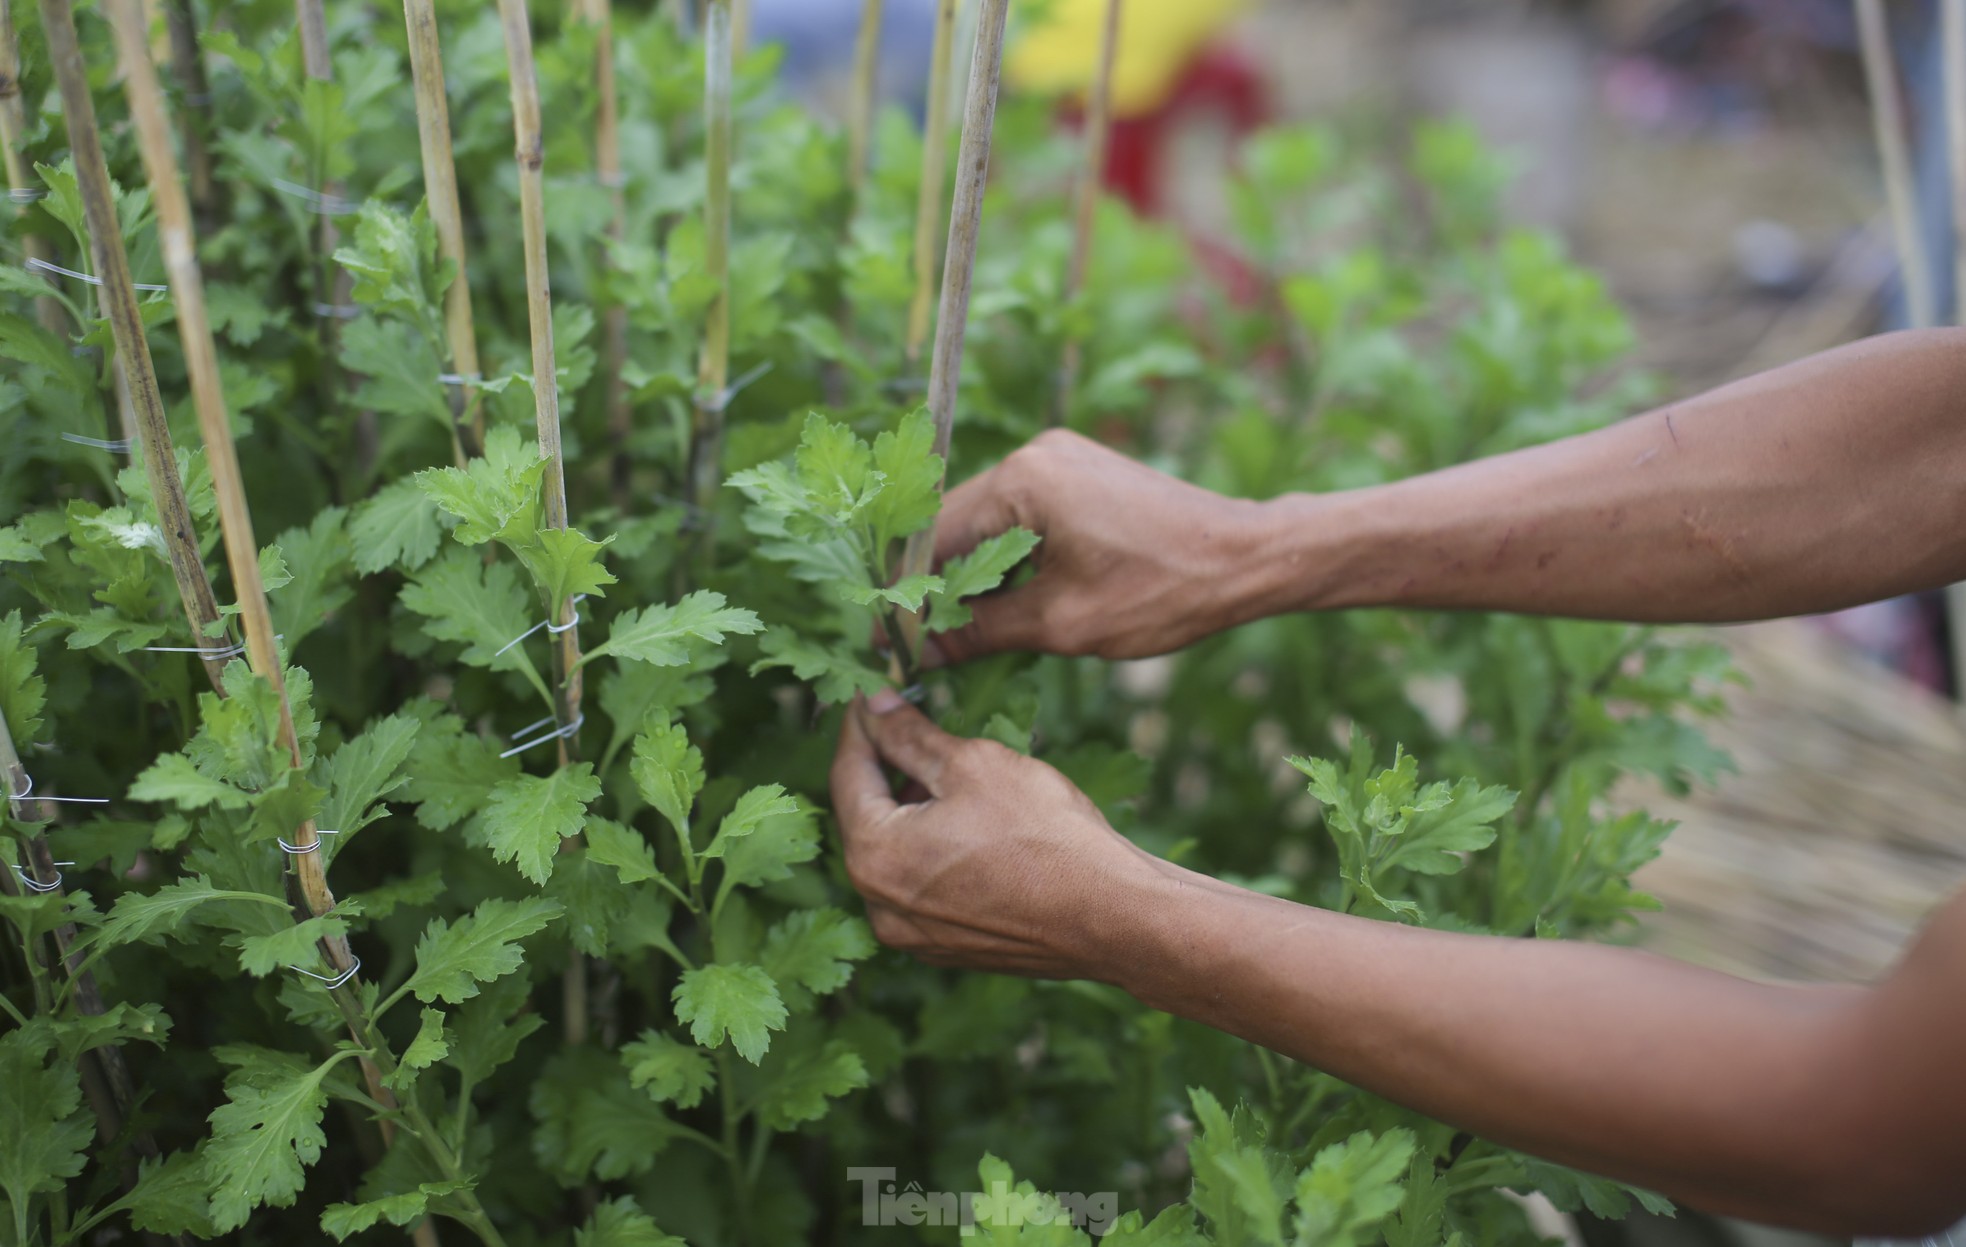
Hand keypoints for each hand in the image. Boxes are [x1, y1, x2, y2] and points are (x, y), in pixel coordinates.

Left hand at [829, 689, 1166, 979]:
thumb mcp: (973, 764)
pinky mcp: (947, 947)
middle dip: (886, 769)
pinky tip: (970, 824)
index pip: (847, 773)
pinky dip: (932, 850)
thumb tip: (877, 707)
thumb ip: (912, 736)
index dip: (860, 726)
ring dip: (910, 811)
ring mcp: (913, 935)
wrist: (1111, 916)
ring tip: (948, 772)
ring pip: (894, 855)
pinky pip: (923, 887)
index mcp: (874, 855)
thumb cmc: (1045, 835)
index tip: (872, 696)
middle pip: (866, 817)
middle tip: (909, 725)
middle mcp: (880, 905)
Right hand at [930, 429, 1270, 662]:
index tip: (889, 641)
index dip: (909, 594)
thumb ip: (982, 631)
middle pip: (955, 523)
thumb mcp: (1062, 624)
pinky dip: (1006, 556)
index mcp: (1024, 480)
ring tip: (953, 631)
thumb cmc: (1162, 592)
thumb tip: (922, 652)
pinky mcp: (1079, 473)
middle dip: (935, 583)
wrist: (1248, 559)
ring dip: (970, 572)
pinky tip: (1001, 601)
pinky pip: (1021, 515)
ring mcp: (1059, 458)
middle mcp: (1035, 454)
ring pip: (987, 521)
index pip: (935, 536)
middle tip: (914, 643)